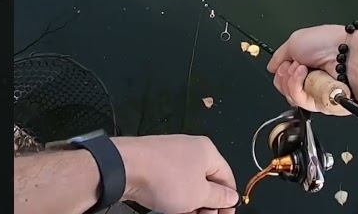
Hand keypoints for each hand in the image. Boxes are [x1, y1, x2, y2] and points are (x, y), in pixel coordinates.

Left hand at [112, 135, 238, 213]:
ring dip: (192, 203)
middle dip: (208, 204)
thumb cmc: (166, 178)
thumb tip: (232, 196)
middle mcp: (191, 150)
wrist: (126, 167)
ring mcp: (172, 156)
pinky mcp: (156, 164)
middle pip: (208, 181)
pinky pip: (174, 183)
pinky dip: (177, 197)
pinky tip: (172, 209)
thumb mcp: (199, 194)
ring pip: (190, 184)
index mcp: (207, 151)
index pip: (227, 178)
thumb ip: (218, 197)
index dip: (228, 201)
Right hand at [266, 24, 348, 113]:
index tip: (287, 62)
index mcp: (305, 64)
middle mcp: (310, 79)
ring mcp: (316, 92)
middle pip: (283, 88)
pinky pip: (300, 102)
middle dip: (285, 75)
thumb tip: (271, 67)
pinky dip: (298, 87)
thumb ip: (279, 56)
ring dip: (291, 81)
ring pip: (290, 97)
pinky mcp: (322, 104)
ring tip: (303, 68)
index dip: (281, 70)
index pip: (282, 77)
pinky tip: (305, 75)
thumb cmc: (327, 42)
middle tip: (296, 64)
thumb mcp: (295, 40)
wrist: (346, 55)